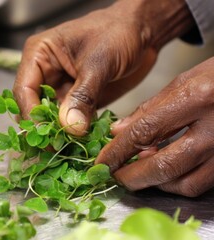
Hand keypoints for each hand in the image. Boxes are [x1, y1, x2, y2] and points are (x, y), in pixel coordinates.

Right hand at [13, 0, 192, 135]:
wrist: (142, 31)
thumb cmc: (117, 32)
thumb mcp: (98, 63)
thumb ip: (83, 96)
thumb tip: (71, 127)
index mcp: (40, 55)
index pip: (24, 90)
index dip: (31, 114)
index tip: (46, 135)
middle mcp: (46, 73)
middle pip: (34, 106)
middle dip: (44, 127)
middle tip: (56, 147)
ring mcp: (61, 87)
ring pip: (51, 116)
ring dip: (59, 132)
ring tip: (69, 150)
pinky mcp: (77, 99)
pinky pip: (70, 119)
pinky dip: (75, 132)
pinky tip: (82, 143)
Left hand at [96, 57, 213, 196]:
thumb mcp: (185, 81)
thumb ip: (150, 108)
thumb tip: (118, 132)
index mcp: (197, 97)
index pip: (146, 130)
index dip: (119, 151)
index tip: (102, 162)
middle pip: (165, 165)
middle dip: (133, 177)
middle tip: (116, 177)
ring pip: (184, 182)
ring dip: (155, 183)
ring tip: (139, 172)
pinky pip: (201, 184)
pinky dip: (177, 184)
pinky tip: (166, 173)